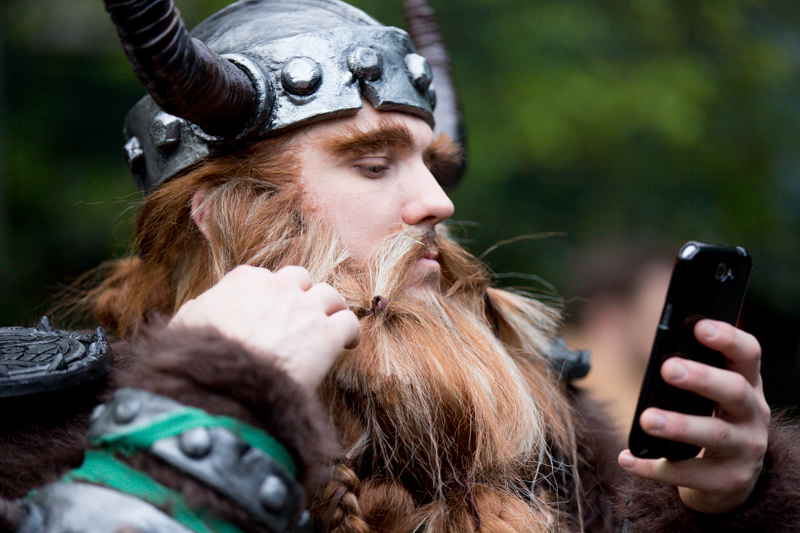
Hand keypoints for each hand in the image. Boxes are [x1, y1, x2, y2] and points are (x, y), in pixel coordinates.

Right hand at [169, 265, 360, 393]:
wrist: (225, 384)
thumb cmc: (200, 358)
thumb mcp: (185, 325)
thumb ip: (198, 310)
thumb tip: (200, 309)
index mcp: (245, 280)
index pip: (264, 277)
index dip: (269, 296)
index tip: (269, 312)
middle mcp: (279, 287)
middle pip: (300, 279)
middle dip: (301, 295)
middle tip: (300, 317)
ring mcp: (306, 308)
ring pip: (330, 294)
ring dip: (329, 309)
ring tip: (327, 326)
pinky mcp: (327, 334)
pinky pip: (350, 323)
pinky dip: (350, 333)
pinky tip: (347, 344)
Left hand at [618, 319, 769, 513]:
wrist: (729, 481)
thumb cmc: (714, 423)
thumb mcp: (714, 398)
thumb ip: (695, 376)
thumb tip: (660, 356)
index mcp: (748, 386)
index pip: (748, 355)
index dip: (728, 339)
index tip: (699, 327)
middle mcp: (753, 416)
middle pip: (735, 391)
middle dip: (702, 378)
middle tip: (668, 368)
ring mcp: (745, 450)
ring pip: (715, 434)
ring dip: (679, 425)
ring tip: (647, 419)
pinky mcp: (729, 482)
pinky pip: (689, 474)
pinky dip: (655, 467)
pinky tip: (628, 458)